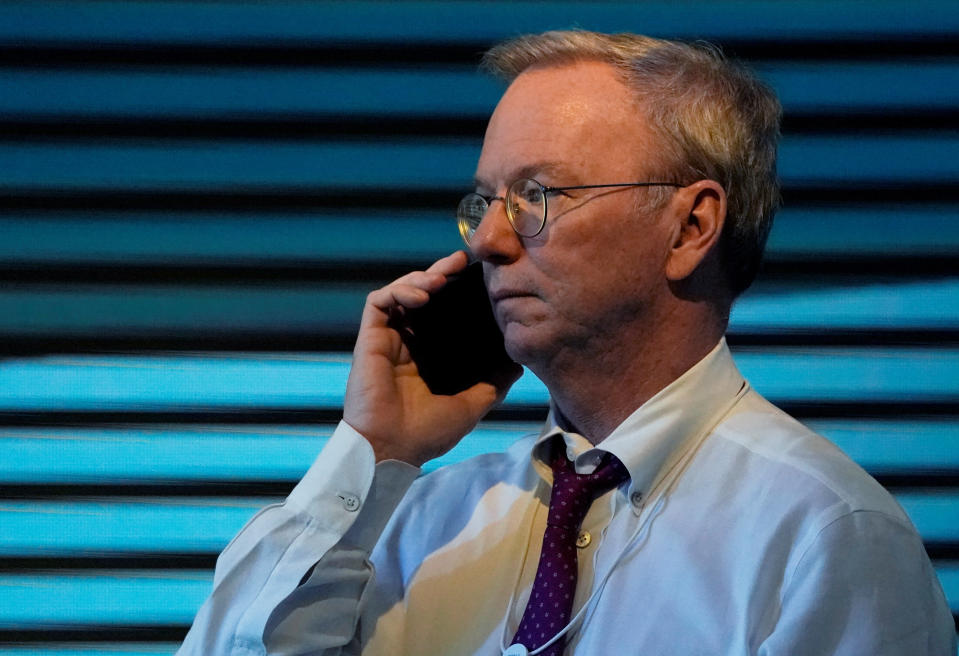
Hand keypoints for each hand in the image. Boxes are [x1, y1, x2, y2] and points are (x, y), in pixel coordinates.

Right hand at [343, 251, 522, 465]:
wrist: (392, 448)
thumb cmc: (427, 432)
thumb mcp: (472, 405)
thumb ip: (494, 383)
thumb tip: (519, 364)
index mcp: (430, 353)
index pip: (444, 312)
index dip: (458, 291)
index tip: (479, 277)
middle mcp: (409, 340)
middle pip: (424, 293)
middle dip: (442, 272)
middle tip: (462, 259)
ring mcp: (389, 337)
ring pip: (401, 290)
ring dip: (421, 276)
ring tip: (442, 276)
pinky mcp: (370, 337)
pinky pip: (380, 301)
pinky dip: (399, 290)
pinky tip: (421, 293)